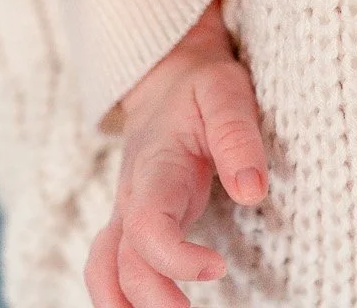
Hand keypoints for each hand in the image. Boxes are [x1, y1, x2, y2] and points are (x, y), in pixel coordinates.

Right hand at [85, 0, 266, 307]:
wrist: (165, 73)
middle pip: (121, 264)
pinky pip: (110, 269)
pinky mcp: (132, 224)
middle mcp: (132, 196)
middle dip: (151, 303)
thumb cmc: (200, 85)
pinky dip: (122, 299)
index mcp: (154, 168)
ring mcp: (127, 213)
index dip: (176, 259)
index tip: (218, 268)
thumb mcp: (225, 91)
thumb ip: (237, 136)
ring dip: (123, 307)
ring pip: (103, 272)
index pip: (147, 226)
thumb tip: (253, 192)